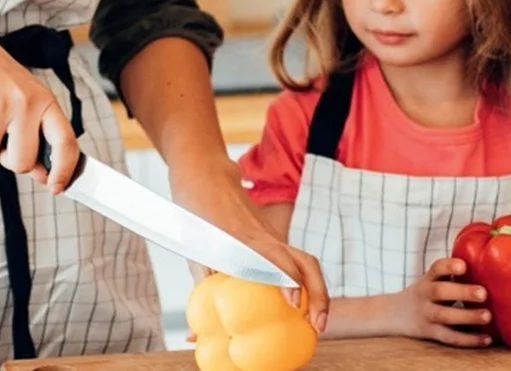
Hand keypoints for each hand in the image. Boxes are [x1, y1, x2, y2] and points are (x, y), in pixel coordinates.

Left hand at [169, 158, 329, 334]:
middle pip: (304, 262)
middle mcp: (264, 236)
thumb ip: (201, 288)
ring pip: (305, 262)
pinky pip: (296, 261)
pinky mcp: (273, 238)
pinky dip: (305, 284)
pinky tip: (301, 307)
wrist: (206, 174)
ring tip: (316, 322)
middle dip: (317, 293)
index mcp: (243, 238)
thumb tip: (195, 336)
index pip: (274, 258)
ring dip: (316, 291)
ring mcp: (272, 235)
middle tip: (317, 325)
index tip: (293, 302)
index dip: (286, 278)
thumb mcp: (193, 250)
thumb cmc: (196, 210)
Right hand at [394, 258, 491, 347]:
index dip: (449, 267)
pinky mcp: (431, 332)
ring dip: (467, 316)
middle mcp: (425, 295)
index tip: (463, 266)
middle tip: (483, 293)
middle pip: (440, 292)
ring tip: (487, 316)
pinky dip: (468, 339)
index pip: (437, 269)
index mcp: (428, 279)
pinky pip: (450, 337)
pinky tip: (486, 339)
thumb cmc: (425, 293)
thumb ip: (452, 274)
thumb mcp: (432, 279)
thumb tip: (489, 265)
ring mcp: (427, 314)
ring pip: (444, 316)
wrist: (394, 313)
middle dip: (462, 292)